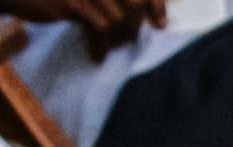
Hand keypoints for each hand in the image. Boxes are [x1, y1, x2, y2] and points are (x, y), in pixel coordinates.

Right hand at [39, 0, 171, 46]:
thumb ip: (113, 2)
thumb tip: (144, 19)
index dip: (156, 4)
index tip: (160, 25)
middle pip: (134, 5)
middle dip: (133, 28)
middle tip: (123, 42)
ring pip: (118, 19)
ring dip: (115, 40)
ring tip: (107, 49)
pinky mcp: (73, 2)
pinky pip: (99, 28)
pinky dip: (100, 46)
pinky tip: (96, 56)